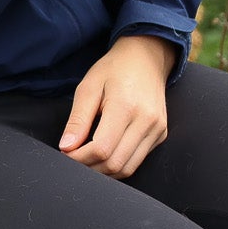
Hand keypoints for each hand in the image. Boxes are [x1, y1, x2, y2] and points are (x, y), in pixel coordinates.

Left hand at [60, 35, 175, 177]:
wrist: (146, 57)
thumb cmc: (115, 69)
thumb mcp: (88, 87)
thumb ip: (77, 120)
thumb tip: (67, 148)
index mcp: (126, 106)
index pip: (101, 148)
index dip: (79, 158)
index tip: (66, 154)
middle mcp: (146, 120)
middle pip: (115, 163)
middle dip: (90, 168)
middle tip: (75, 159)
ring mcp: (157, 128)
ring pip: (128, 168)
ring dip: (104, 171)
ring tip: (88, 159)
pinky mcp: (161, 133)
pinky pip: (137, 160)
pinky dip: (119, 163)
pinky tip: (107, 151)